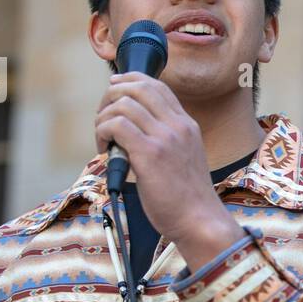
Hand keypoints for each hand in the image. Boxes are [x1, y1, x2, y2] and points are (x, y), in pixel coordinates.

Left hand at [94, 72, 244, 269]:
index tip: (115, 87)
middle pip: (139, 87)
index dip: (131, 80)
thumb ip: (166, 140)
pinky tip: (104, 149)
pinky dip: (102, 132)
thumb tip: (133, 132)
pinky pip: (117, 126)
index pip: (158, 86)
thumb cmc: (187, 198)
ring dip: (104, 117)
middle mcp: (178, 126)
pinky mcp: (149, 154)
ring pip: (124, 104)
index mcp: (187, 125)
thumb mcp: (184, 158)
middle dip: (112, 94)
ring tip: (103, 139)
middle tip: (102, 114)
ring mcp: (165, 138)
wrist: (200, 220)